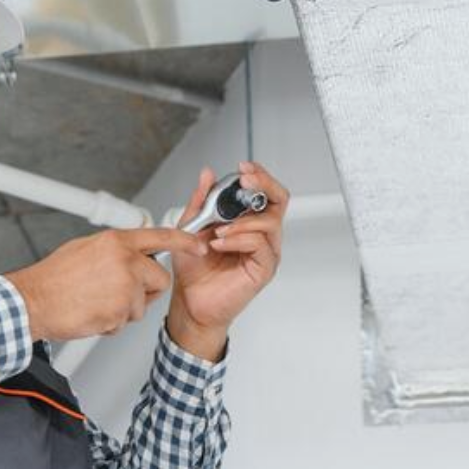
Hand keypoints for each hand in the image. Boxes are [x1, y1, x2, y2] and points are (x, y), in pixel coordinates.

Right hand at [6, 227, 207, 341]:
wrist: (34, 301)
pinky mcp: (119, 311)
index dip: (185, 240)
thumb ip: (114, 250)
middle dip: (146, 290)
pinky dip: (113, 322)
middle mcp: (124, 261)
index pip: (161, 236)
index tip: (199, 245)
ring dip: (125, 309)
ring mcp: (124, 287)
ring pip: (143, 304)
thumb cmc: (53, 278)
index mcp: (116, 242)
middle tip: (122, 293)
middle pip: (160, 278)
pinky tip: (93, 313)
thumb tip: (129, 252)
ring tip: (98, 302)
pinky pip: (127, 321)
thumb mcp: (85, 249)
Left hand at [165, 161, 288, 360]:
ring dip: (242, 220)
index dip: (260, 176)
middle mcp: (262, 234)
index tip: (244, 167)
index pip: (266, 192)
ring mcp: (265, 252)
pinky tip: (219, 243)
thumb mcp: (191, 226)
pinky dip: (239, 239)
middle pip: (279, 200)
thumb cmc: (194, 269)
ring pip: (270, 222)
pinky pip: (260, 245)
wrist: (189, 301)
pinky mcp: (264, 269)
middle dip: (263, 185)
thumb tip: (207, 174)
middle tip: (245, 181)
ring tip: (218, 229)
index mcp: (249, 221)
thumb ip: (201, 200)